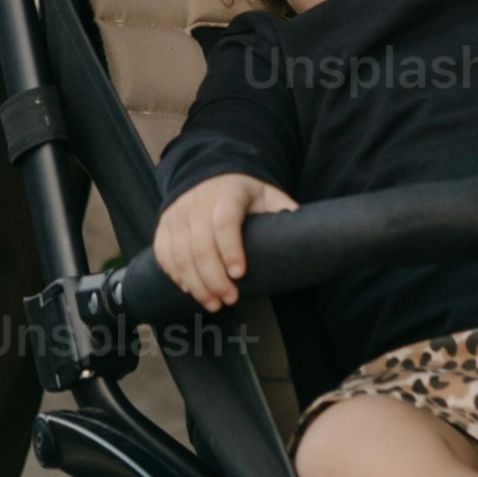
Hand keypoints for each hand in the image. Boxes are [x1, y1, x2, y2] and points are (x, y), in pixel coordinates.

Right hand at [153, 170, 295, 310]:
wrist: (209, 173)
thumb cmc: (244, 192)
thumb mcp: (267, 194)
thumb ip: (284, 212)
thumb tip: (313, 237)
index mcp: (227, 193)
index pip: (224, 222)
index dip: (230, 249)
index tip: (240, 274)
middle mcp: (197, 202)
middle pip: (200, 245)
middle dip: (214, 278)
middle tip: (230, 300)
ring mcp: (177, 214)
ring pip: (179, 254)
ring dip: (195, 283)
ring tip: (213, 303)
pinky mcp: (164, 225)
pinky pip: (164, 254)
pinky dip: (175, 275)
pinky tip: (190, 290)